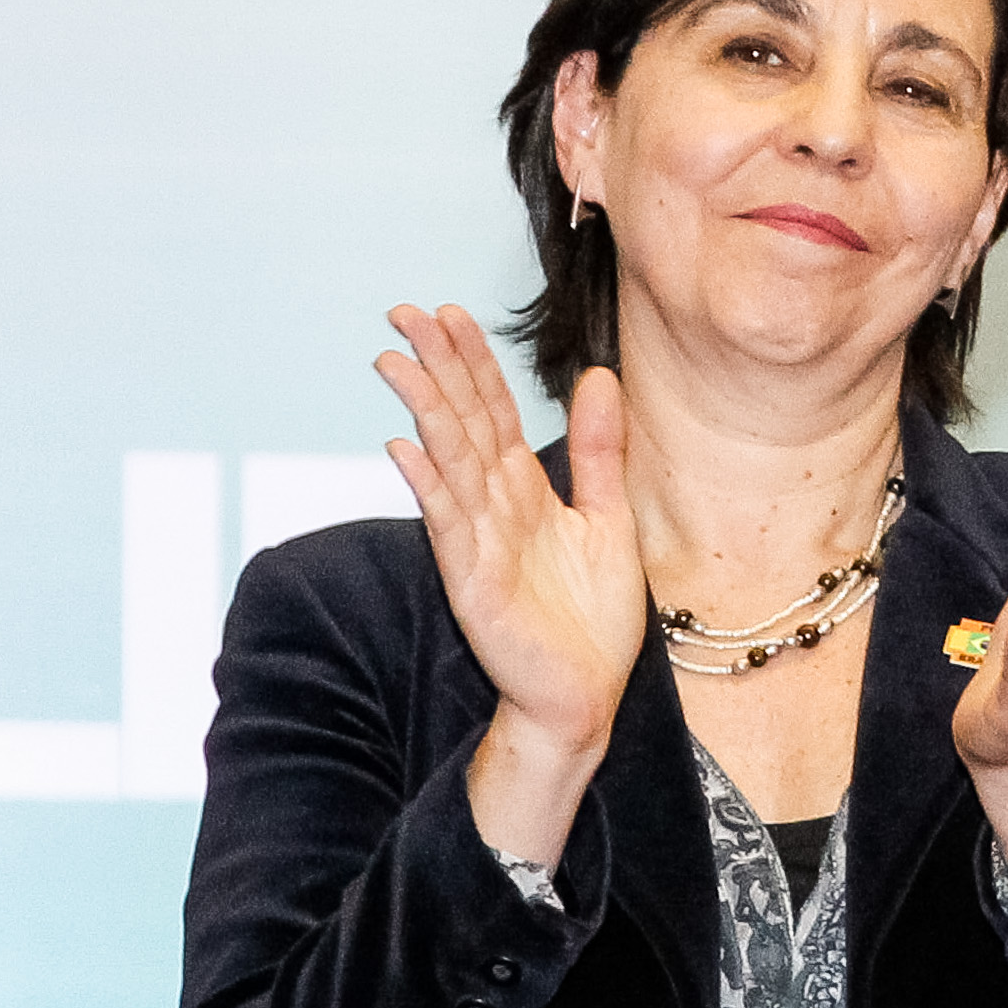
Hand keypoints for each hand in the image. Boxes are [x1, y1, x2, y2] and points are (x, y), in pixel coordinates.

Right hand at [376, 306, 643, 769]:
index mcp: (525, 490)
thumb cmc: (592, 618)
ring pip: (449, 461)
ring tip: (397, 362)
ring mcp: (479, 542)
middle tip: (406, 312)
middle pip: (462, 422)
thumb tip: (598, 377)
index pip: (493, 410)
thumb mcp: (610, 518)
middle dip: (436, 367)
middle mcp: (495, 507)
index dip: (472, 362)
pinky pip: (449, 523)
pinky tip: (405, 448)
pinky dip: (428, 484)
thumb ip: (602, 451)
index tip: (452, 312)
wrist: (585, 694)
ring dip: (423, 411)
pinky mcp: (474, 581)